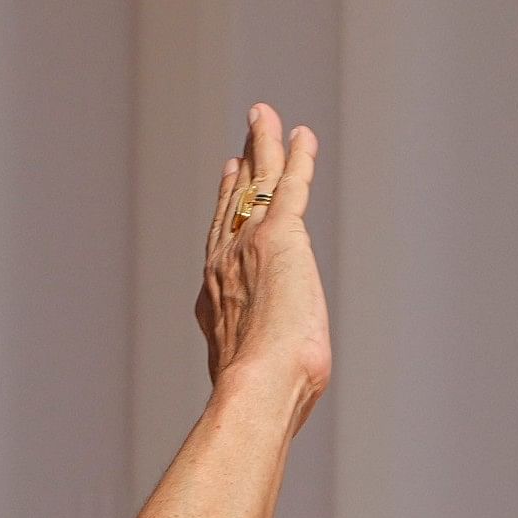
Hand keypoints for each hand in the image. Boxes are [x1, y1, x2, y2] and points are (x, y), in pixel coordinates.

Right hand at [193, 103, 328, 402]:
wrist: (257, 389)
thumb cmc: (262, 400)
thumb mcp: (258, 380)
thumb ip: (263, 369)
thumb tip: (279, 392)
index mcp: (216, 298)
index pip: (221, 239)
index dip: (226, 206)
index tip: (229, 177)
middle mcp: (224, 264)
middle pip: (233, 203)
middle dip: (240, 169)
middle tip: (244, 142)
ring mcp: (248, 246)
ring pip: (258, 185)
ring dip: (262, 147)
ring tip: (264, 116)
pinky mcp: (280, 237)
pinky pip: (291, 186)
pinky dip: (297, 157)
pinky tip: (302, 135)